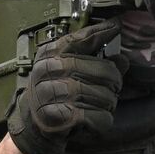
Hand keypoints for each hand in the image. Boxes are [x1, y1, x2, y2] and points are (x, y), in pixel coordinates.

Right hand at [5, 19, 122, 153]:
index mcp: (49, 55)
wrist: (32, 126)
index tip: (115, 27)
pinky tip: (93, 119)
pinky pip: (99, 117)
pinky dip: (102, 121)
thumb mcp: (66, 71)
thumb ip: (93, 61)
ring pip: (105, 96)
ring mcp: (53, 94)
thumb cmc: (54, 94)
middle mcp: (48, 71)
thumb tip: (122, 59)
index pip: (80, 39)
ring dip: (108, 104)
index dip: (101, 32)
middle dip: (114, 82)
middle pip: (103, 71)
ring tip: (97, 106)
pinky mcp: (59, 117)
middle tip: (112, 88)